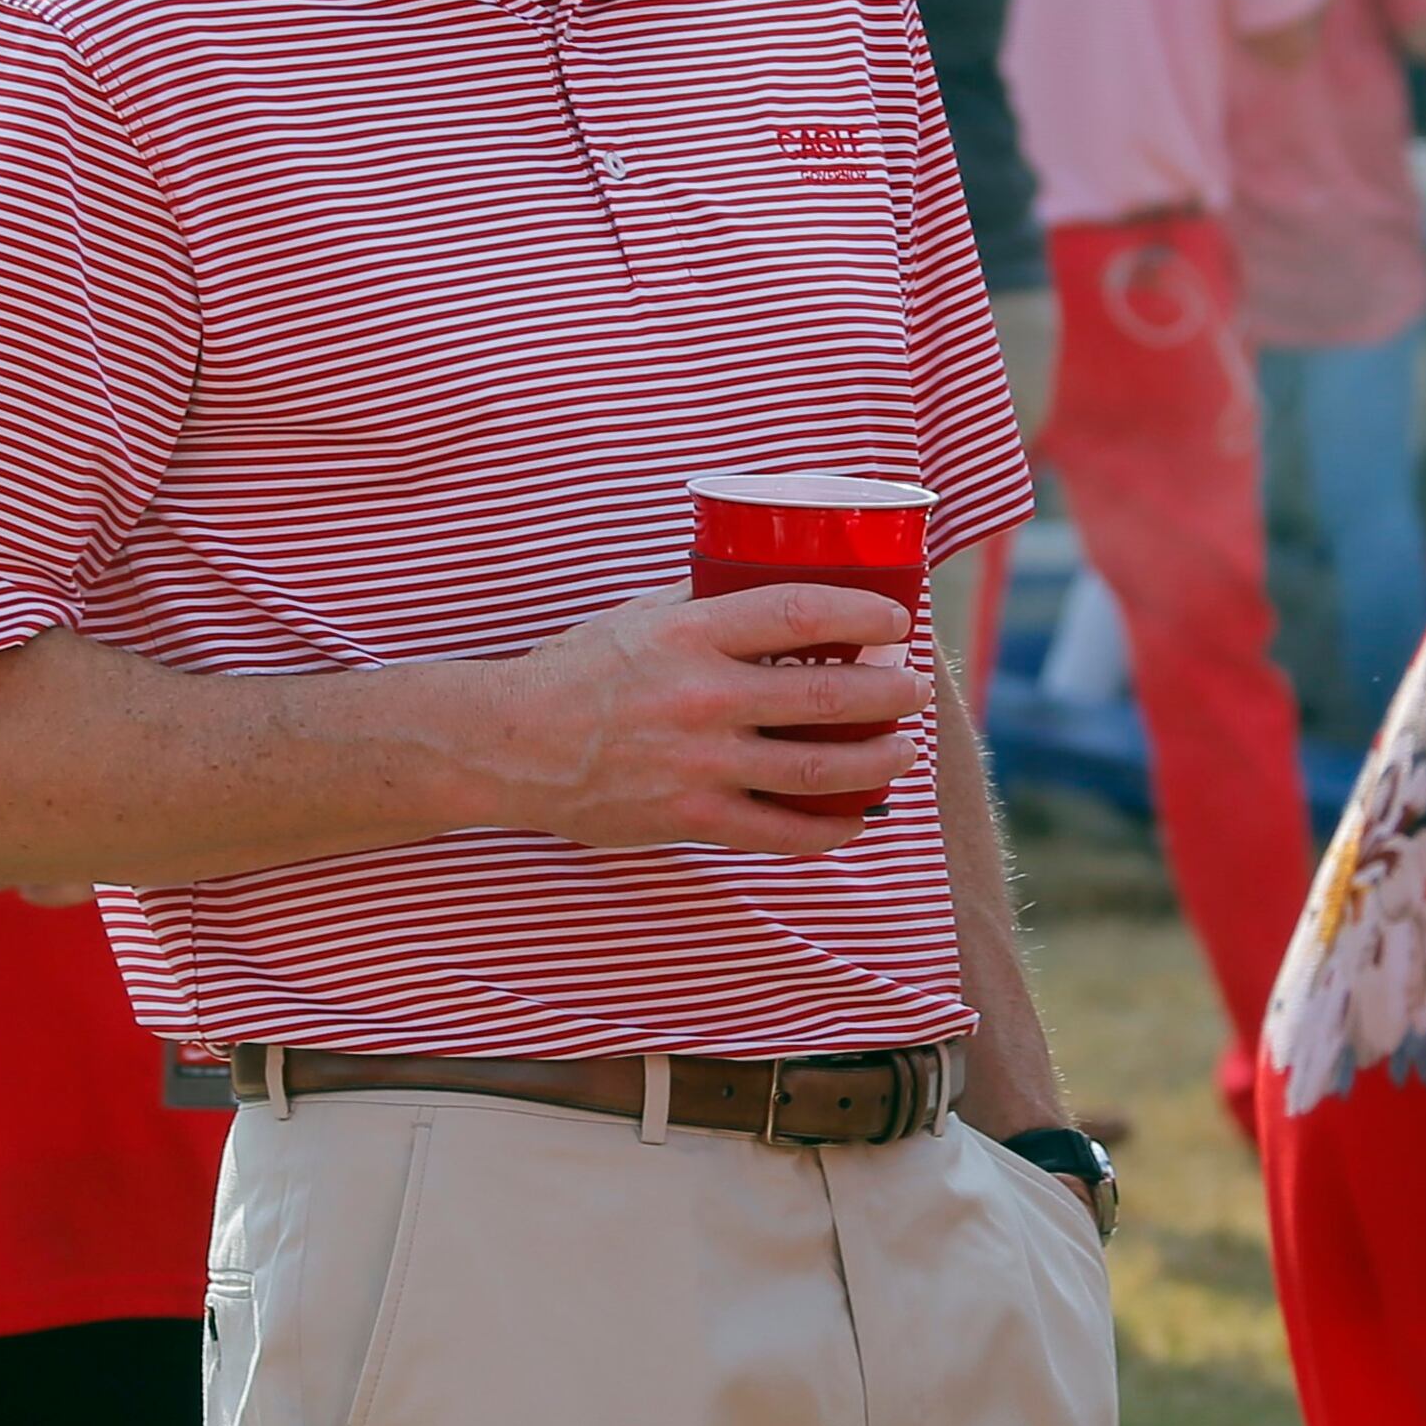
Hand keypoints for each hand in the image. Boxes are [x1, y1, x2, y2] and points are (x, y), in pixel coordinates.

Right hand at [483, 583, 928, 855]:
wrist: (510, 743)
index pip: (801, 611)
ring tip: (900, 751)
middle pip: (827, 692)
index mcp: (692, 634)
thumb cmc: (575, 672)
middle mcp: (703, 695)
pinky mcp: (689, 816)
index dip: (863, 612)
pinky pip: (779, 832)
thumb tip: (766, 592)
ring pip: (816, 767)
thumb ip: (700, 607)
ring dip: (875, 760)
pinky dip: (827, 829)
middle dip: (889, 692)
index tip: (897, 618)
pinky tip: (853, 820)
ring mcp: (699, 761)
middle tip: (914, 689)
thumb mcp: (637, 619)